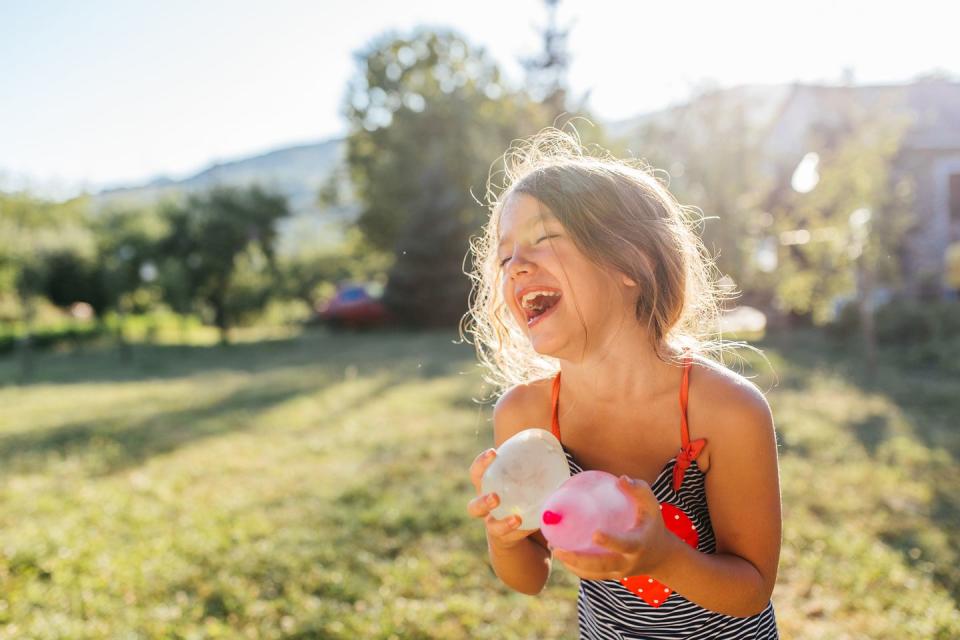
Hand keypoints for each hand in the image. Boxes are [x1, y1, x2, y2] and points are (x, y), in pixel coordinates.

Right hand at [466, 448, 538, 550]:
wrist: (519, 535)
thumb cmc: (522, 499)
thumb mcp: (524, 485)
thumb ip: (535, 473)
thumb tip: (557, 455)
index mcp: (489, 489)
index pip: (477, 475)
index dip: (481, 464)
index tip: (493, 453)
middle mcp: (487, 510)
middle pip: (473, 507)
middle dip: (483, 501)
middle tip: (495, 497)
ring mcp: (495, 527)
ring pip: (491, 527)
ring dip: (502, 524)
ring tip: (516, 519)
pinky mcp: (508, 539)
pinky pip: (511, 537)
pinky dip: (521, 532)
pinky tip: (531, 528)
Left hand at [551, 475, 674, 579]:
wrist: (661, 557)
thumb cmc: (652, 525)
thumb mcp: (652, 507)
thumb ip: (639, 491)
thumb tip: (620, 479)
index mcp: (638, 546)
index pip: (624, 545)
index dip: (611, 541)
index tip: (595, 534)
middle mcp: (627, 563)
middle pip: (601, 566)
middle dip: (579, 560)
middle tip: (558, 549)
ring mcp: (618, 573)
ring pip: (592, 574)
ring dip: (571, 565)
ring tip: (553, 549)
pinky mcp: (611, 576)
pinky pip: (591, 575)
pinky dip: (575, 567)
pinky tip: (561, 554)